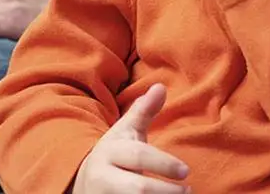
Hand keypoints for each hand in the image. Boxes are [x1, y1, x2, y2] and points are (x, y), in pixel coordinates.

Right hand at [71, 84, 190, 193]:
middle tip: (187, 191)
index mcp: (109, 151)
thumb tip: (161, 86)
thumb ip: (143, 111)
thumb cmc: (114, 154)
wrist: (82, 183)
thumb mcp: (125, 132)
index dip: (164, 163)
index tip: (186, 171)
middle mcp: (102, 177)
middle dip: (165, 192)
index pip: (138, 156)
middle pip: (138, 189)